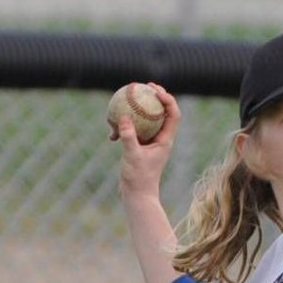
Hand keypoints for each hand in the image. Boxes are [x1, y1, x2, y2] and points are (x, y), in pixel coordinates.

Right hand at [114, 84, 181, 199]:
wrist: (136, 197)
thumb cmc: (138, 180)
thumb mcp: (132, 156)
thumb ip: (128, 137)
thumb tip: (123, 117)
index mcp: (165, 140)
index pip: (172, 114)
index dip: (167, 99)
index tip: (154, 90)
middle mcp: (159, 139)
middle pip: (160, 112)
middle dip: (153, 97)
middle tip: (142, 85)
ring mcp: (148, 143)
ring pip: (144, 120)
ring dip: (135, 111)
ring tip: (125, 101)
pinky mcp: (138, 148)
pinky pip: (131, 131)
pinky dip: (122, 129)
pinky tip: (110, 132)